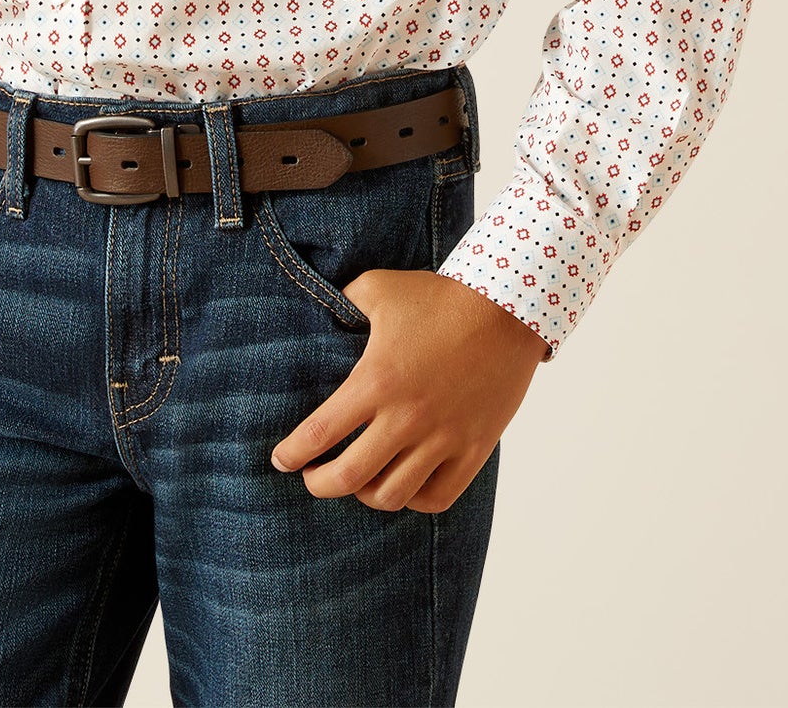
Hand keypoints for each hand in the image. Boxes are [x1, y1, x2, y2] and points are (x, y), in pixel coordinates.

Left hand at [269, 268, 546, 509]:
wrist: (507, 310)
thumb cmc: (439, 297)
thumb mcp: (379, 287)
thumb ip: (344, 302)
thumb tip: (321, 311)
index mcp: (376, 380)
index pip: (320, 433)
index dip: (293, 454)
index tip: (280, 461)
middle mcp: (407, 417)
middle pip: (350, 477)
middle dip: (320, 485)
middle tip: (312, 479)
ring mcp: (443, 438)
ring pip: (392, 494)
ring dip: (365, 493)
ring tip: (357, 480)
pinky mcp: (474, 449)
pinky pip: (438, 497)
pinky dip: (414, 500)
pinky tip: (403, 484)